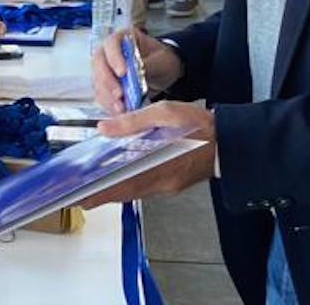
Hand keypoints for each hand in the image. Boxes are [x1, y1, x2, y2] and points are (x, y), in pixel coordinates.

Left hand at [78, 100, 215, 206]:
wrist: (231, 140)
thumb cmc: (200, 125)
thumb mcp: (165, 113)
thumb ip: (133, 121)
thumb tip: (104, 129)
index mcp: (159, 167)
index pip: (120, 186)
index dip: (99, 193)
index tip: (80, 197)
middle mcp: (162, 182)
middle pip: (124, 193)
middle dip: (100, 195)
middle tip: (77, 194)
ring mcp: (168, 186)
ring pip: (134, 192)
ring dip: (113, 191)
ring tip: (91, 187)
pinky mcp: (173, 183)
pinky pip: (145, 188)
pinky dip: (129, 185)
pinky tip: (118, 178)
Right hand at [92, 28, 183, 113]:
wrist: (164, 71)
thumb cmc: (163, 60)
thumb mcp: (161, 60)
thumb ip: (148, 65)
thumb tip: (135, 75)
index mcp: (122, 37)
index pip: (111, 44)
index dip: (114, 58)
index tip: (122, 73)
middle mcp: (108, 51)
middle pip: (99, 63)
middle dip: (107, 81)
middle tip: (119, 95)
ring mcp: (105, 68)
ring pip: (97, 81)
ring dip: (107, 96)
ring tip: (121, 108)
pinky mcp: (105, 84)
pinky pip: (101, 94)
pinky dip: (109, 104)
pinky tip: (119, 112)